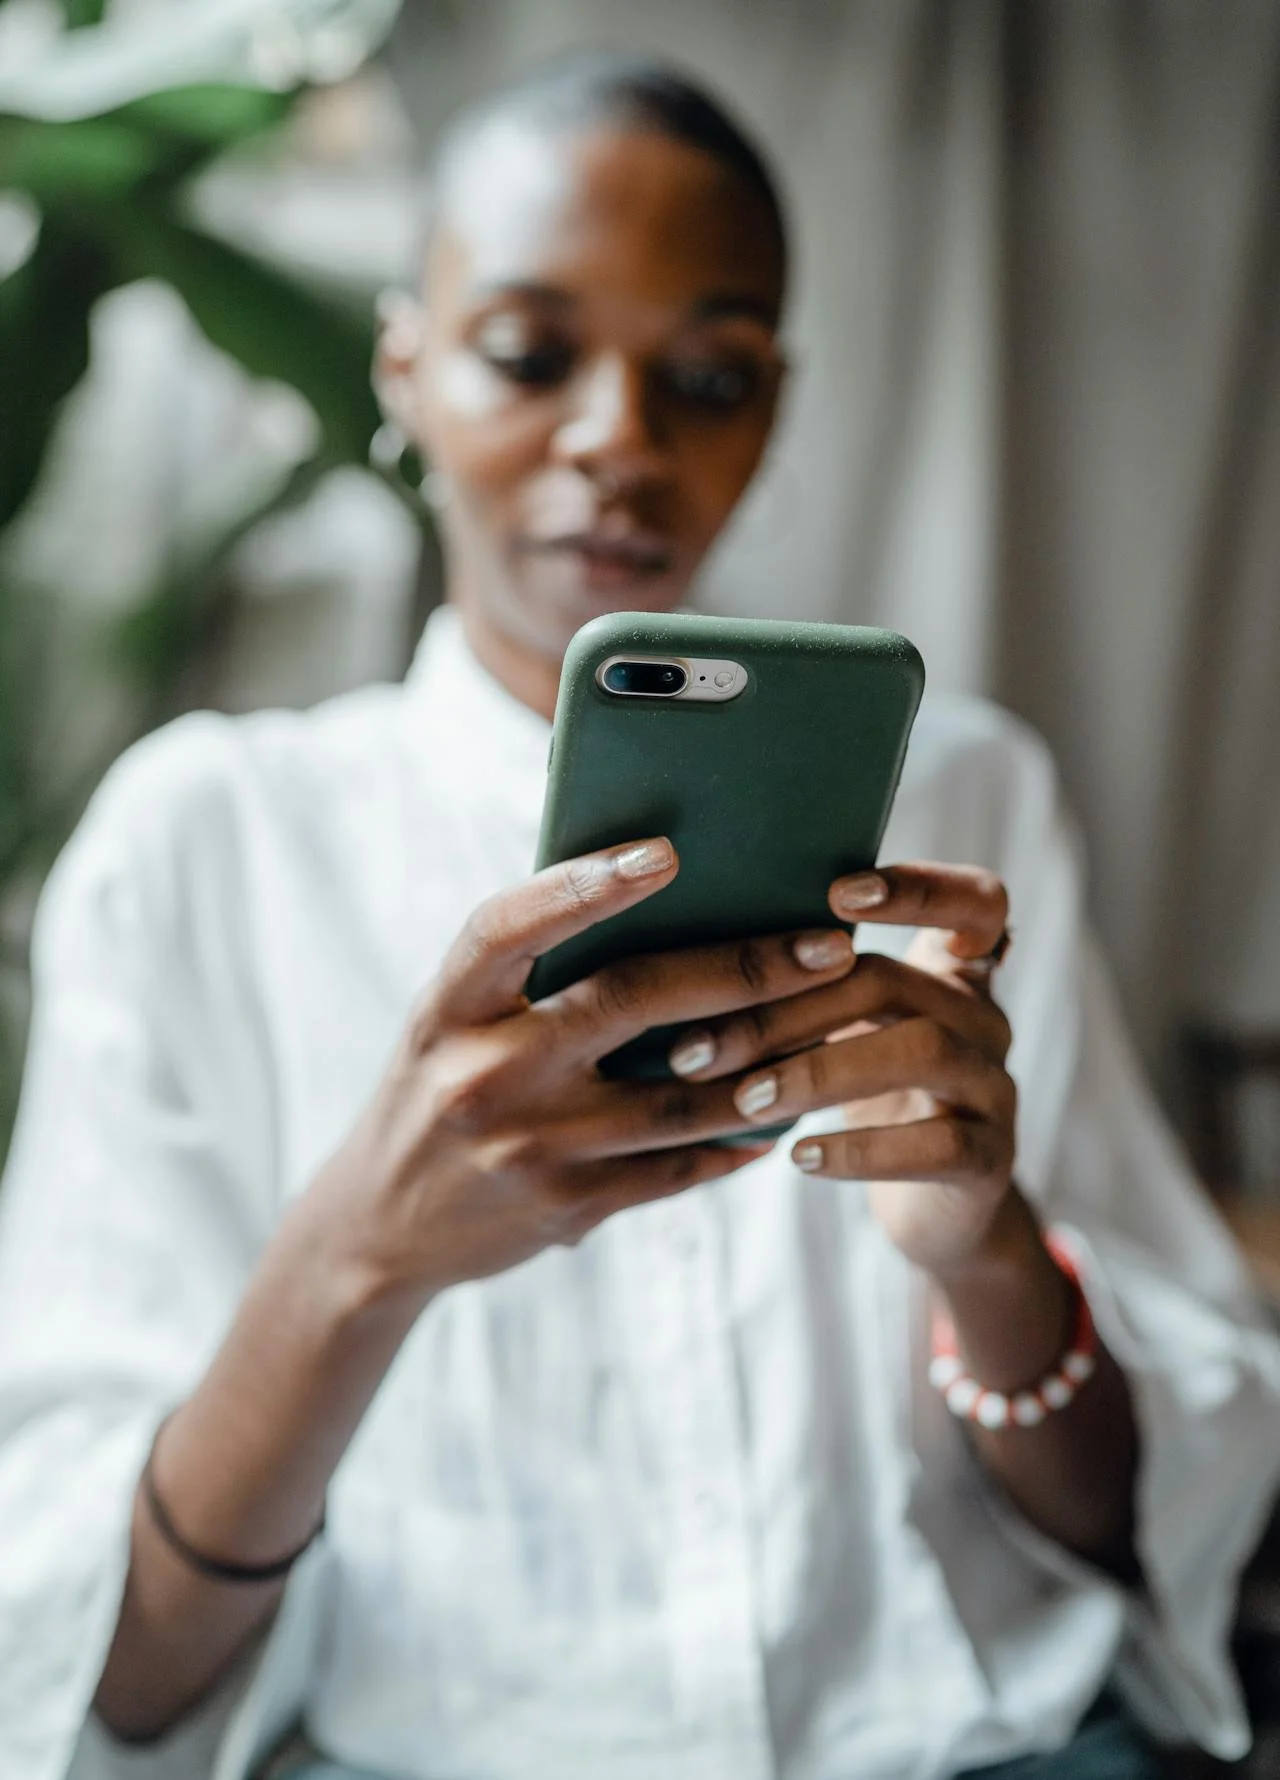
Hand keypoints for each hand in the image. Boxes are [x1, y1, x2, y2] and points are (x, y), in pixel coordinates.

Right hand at [303, 837, 858, 1308]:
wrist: (378, 1227)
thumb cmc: (438, 1085)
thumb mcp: (452, 1020)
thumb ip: (529, 971)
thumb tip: (660, 896)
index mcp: (449, 1007)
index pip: (511, 928)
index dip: (584, 885)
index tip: (666, 852)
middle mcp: (483, 1073)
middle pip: (629, 1002)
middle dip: (743, 969)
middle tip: (827, 945)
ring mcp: (526, 1148)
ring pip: (677, 1096)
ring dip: (768, 1060)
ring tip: (834, 1023)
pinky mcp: (565, 1208)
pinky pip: (675, 1168)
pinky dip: (734, 1138)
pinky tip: (782, 1113)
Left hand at [662, 862, 1016, 1278]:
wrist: (935, 1209)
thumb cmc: (867, 1095)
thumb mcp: (845, 1028)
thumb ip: (804, 983)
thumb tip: (679, 950)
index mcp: (951, 970)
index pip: (974, 900)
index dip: (919, 887)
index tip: (837, 893)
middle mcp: (983, 1016)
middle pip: (893, 981)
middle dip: (786, 1009)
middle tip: (698, 1048)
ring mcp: (995, 1086)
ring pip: (923, 1051)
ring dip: (819, 1072)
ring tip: (746, 1102)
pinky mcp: (991, 1158)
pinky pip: (937, 1143)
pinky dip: (861, 1149)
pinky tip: (799, 1157)